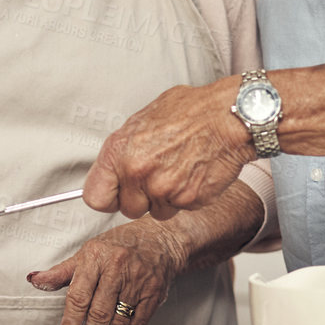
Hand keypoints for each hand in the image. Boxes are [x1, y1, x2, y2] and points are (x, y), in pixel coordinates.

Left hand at [27, 218, 191, 324]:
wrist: (160, 239)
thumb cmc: (119, 246)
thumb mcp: (87, 253)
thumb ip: (61, 272)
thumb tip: (34, 280)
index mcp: (96, 257)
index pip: (78, 297)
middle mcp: (118, 268)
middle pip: (99, 313)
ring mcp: (139, 281)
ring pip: (119, 321)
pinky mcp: (155, 292)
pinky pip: (137, 322)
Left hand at [83, 78, 256, 219]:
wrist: (229, 116)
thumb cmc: (191, 111)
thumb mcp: (144, 119)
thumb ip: (124, 148)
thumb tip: (113, 166)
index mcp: (120, 151)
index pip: (95, 197)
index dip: (109, 197)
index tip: (117, 193)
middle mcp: (137, 172)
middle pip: (128, 209)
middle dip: (142, 198)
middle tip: (158, 175)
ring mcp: (163, 189)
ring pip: (156, 212)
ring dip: (166, 199)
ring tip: (179, 170)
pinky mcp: (187, 200)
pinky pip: (181, 209)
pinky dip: (188, 197)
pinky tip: (194, 173)